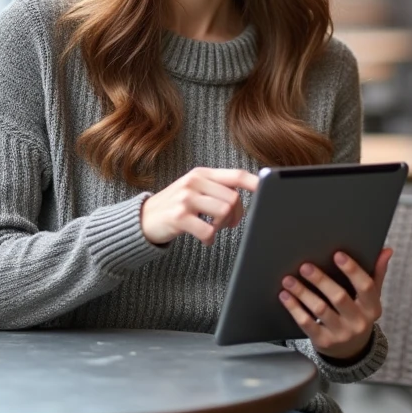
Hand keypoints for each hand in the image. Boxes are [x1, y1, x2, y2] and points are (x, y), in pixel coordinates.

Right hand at [141, 167, 257, 246]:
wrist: (142, 219)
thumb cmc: (176, 206)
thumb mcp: (195, 190)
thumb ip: (218, 188)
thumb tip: (250, 194)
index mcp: (202, 174)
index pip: (236, 175)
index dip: (256, 183)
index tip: (269, 192)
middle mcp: (194, 182)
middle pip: (233, 198)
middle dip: (236, 216)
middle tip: (228, 225)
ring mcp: (185, 198)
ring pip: (223, 212)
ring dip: (223, 226)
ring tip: (214, 229)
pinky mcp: (178, 216)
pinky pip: (208, 230)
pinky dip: (210, 238)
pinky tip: (205, 239)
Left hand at [279, 248, 392, 360]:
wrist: (351, 352)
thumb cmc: (359, 315)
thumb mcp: (371, 298)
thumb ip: (377, 273)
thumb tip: (387, 250)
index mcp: (373, 308)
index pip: (366, 287)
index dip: (353, 270)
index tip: (337, 254)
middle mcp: (359, 322)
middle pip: (340, 297)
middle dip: (321, 280)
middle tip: (305, 266)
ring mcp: (341, 334)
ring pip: (320, 310)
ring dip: (303, 293)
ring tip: (289, 280)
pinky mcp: (324, 342)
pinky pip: (307, 323)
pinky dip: (294, 309)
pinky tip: (286, 296)